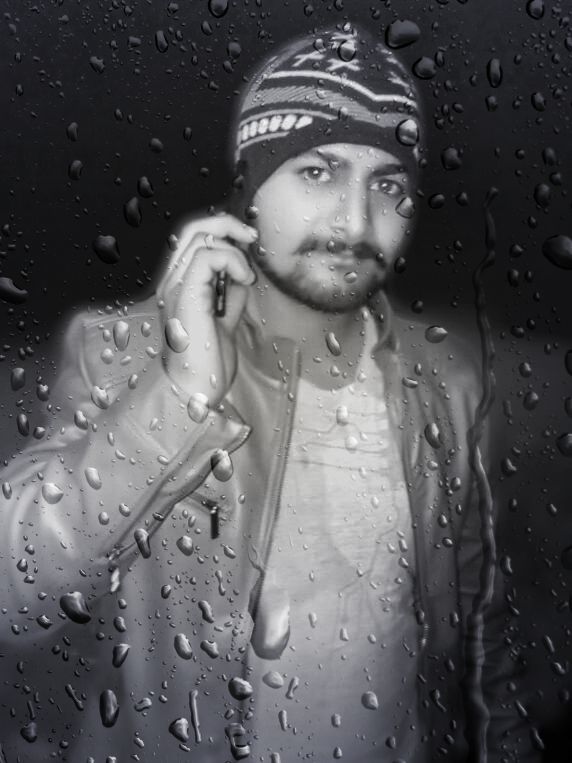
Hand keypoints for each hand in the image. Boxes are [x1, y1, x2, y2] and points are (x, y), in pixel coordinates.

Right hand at [155, 212, 257, 406]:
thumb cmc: (207, 365)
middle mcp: (172, 282)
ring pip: (199, 236)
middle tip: (252, 238)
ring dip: (233, 248)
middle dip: (228, 225)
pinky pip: (207, 257)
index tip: (248, 243)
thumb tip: (243, 276)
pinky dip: (231, 261)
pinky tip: (244, 280)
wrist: (194, 393)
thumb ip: (230, 297)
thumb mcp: (225, 322)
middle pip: (193, 228)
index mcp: (179, 286)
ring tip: (246, 276)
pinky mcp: (185, 294)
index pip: (193, 239)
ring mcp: (175, 286)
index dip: (222, 231)